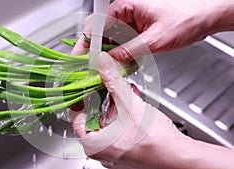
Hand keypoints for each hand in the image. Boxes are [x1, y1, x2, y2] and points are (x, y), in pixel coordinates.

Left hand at [71, 52, 190, 168]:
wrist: (179, 157)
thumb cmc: (155, 143)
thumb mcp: (130, 105)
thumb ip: (114, 82)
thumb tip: (104, 65)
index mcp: (95, 145)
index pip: (77, 119)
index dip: (82, 101)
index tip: (86, 91)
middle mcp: (103, 153)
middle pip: (95, 120)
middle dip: (104, 101)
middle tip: (107, 88)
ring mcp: (116, 154)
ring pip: (109, 125)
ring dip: (117, 107)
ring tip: (125, 95)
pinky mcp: (129, 152)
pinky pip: (120, 131)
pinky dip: (125, 117)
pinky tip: (135, 106)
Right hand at [72, 0, 233, 62]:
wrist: (207, 16)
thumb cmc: (188, 15)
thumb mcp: (155, 39)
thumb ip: (130, 51)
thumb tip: (111, 61)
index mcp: (126, 6)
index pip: (96, 25)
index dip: (87, 43)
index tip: (81, 58)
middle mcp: (126, 13)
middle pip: (102, 34)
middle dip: (98, 53)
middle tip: (92, 69)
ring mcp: (132, 23)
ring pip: (112, 41)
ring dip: (111, 56)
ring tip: (109, 70)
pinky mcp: (138, 32)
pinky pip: (123, 45)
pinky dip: (122, 56)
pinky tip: (124, 66)